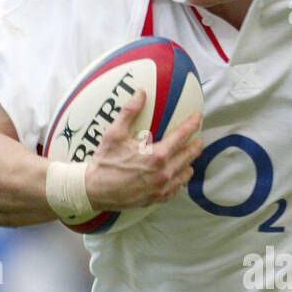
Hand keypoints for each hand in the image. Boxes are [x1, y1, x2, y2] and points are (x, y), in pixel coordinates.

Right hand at [85, 91, 202, 210]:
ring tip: (186, 156)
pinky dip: (179, 180)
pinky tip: (175, 174)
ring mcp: (161, 188)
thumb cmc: (104, 162)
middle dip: (195, 145)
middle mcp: (163, 173)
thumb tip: (141, 92)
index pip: (181, 136)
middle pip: (189, 155)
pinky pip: (176, 189)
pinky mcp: (157, 199)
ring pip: (186, 173)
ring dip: (188, 163)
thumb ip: (129, 112)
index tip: (198, 116)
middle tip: (196, 137)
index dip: (192, 124)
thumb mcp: (114, 134)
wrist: (94, 191)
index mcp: (156, 156)